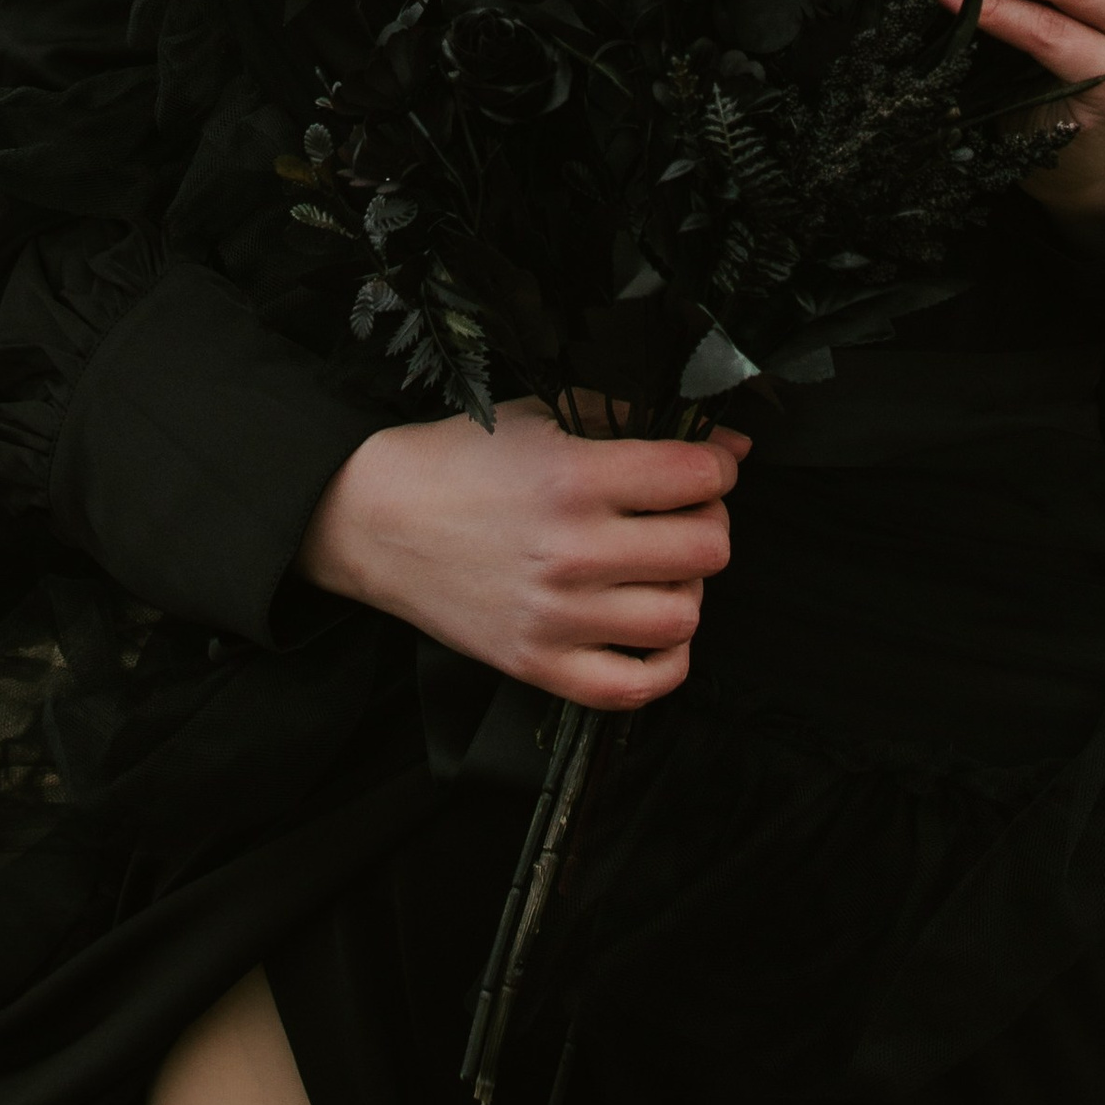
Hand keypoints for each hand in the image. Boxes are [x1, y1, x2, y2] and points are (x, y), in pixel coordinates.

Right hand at [299, 401, 744, 706]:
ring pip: (682, 617)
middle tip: (681, 515)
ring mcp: (556, 617)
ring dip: (685, 588)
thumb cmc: (459, 463)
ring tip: (657, 569)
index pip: (698, 478)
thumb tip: (728, 448)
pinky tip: (648, 626)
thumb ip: (631, 422)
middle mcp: (570, 552)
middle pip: (705, 549)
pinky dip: (664, 661)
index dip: (716, 467)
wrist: (376, 520)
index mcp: (573, 478)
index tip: (703, 468)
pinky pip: (638, 686)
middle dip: (706, 523)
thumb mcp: (542, 418)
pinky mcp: (539, 665)